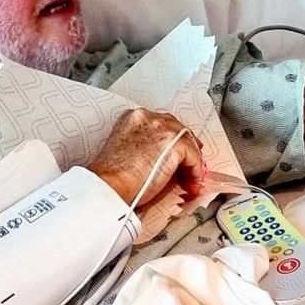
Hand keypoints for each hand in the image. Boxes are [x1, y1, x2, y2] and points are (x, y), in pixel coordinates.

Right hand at [88, 108, 204, 206]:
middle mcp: (147, 117)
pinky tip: (191, 185)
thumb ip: (145, 148)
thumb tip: (164, 161)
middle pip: (178, 128)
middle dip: (186, 148)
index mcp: (132, 118)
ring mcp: (161, 127)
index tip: (178, 156)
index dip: (173, 141)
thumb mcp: (126, 153)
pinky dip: (196, 172)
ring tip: (191, 181)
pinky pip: (194, 156)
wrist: (108, 186)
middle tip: (191, 166)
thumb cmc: (111, 178)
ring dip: (192, 163)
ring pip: (188, 142)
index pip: (162, 124)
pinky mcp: (172, 142)